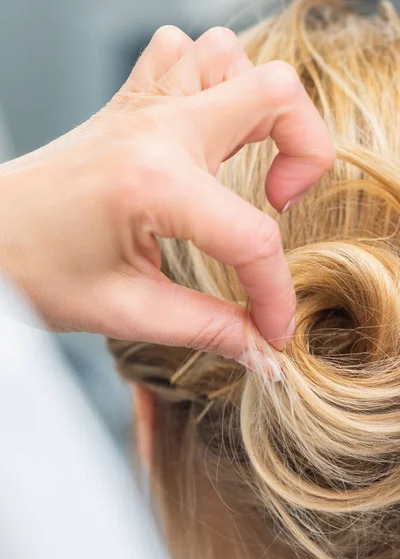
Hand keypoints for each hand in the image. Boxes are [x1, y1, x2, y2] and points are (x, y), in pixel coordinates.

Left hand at [0, 26, 333, 362]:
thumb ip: (206, 328)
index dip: (275, 293)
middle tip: (280, 203)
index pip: (252, 238)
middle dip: (307, 153)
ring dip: (259, 107)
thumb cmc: (34, 270)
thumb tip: (261, 350)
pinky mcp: (130, 103)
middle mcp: (155, 129)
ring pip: (232, 58)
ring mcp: (142, 107)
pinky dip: (212, 81)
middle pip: (276, 96)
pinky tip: (204, 130)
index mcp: (153, 183)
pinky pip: (185, 54)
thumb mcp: (124, 311)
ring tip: (245, 160)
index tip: (271, 330)